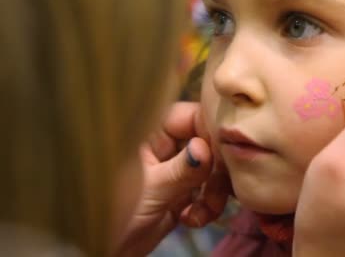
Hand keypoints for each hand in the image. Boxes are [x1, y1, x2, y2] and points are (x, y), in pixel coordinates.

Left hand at [116, 102, 230, 255]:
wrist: (105, 251)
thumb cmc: (112, 213)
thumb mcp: (149, 191)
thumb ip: (180, 170)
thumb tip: (205, 149)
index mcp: (150, 134)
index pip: (190, 117)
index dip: (210, 131)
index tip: (223, 153)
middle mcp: (165, 147)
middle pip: (208, 143)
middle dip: (216, 170)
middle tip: (215, 190)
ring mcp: (175, 169)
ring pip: (212, 169)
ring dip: (214, 192)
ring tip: (202, 212)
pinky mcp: (183, 192)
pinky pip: (208, 191)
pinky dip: (207, 206)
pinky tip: (191, 219)